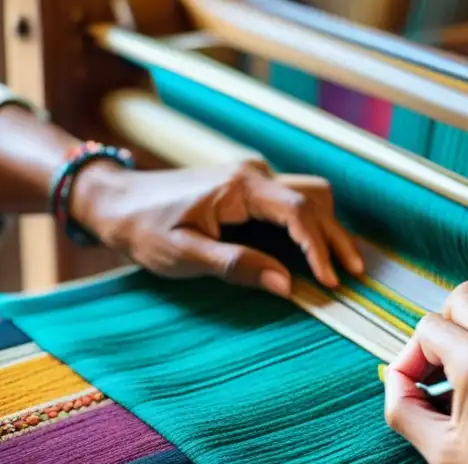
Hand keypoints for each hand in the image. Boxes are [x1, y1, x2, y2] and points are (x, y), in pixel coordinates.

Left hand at [71, 161, 362, 296]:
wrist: (114, 201)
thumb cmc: (142, 228)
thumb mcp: (184, 254)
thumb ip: (236, 267)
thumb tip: (285, 285)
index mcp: (240, 187)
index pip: (297, 213)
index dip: (318, 248)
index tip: (330, 280)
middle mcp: (253, 174)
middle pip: (314, 200)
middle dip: (336, 238)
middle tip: (353, 275)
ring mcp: (251, 178)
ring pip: (308, 196)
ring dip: (327, 227)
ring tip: (342, 264)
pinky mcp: (246, 188)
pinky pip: (291, 201)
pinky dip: (310, 224)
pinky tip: (314, 251)